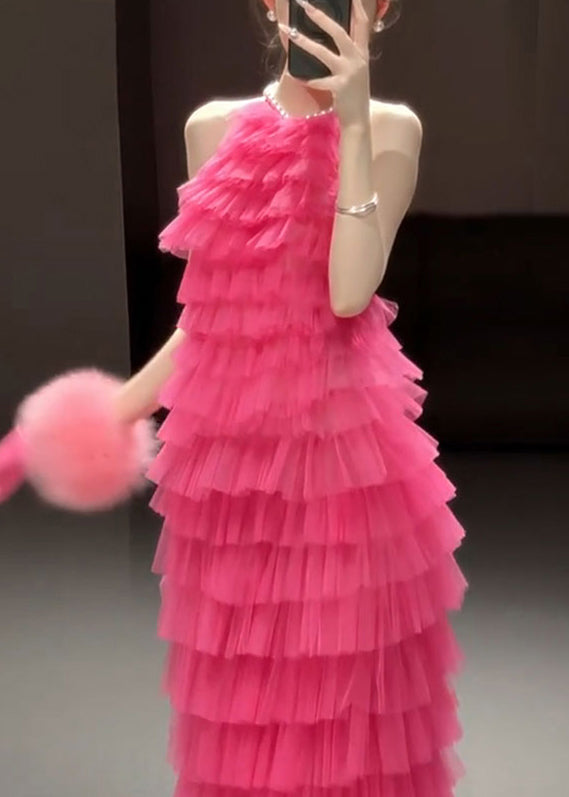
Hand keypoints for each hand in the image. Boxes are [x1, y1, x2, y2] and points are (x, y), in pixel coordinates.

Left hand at [279, 0, 372, 128]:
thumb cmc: (353, 95)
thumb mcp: (356, 71)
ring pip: (323, 53)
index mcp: (362, 53)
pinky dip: (305, 78)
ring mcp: (349, 73)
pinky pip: (318, 80)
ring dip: (304, 41)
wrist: (359, 120)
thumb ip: (349, 54)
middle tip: (304, 5)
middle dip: (320, 17)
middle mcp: (357, 60)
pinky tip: (294, 75)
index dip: (357, 8)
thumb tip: (330, 39)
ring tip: (289, 31)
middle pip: (339, 32)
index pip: (362, 24)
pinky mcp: (339, 87)